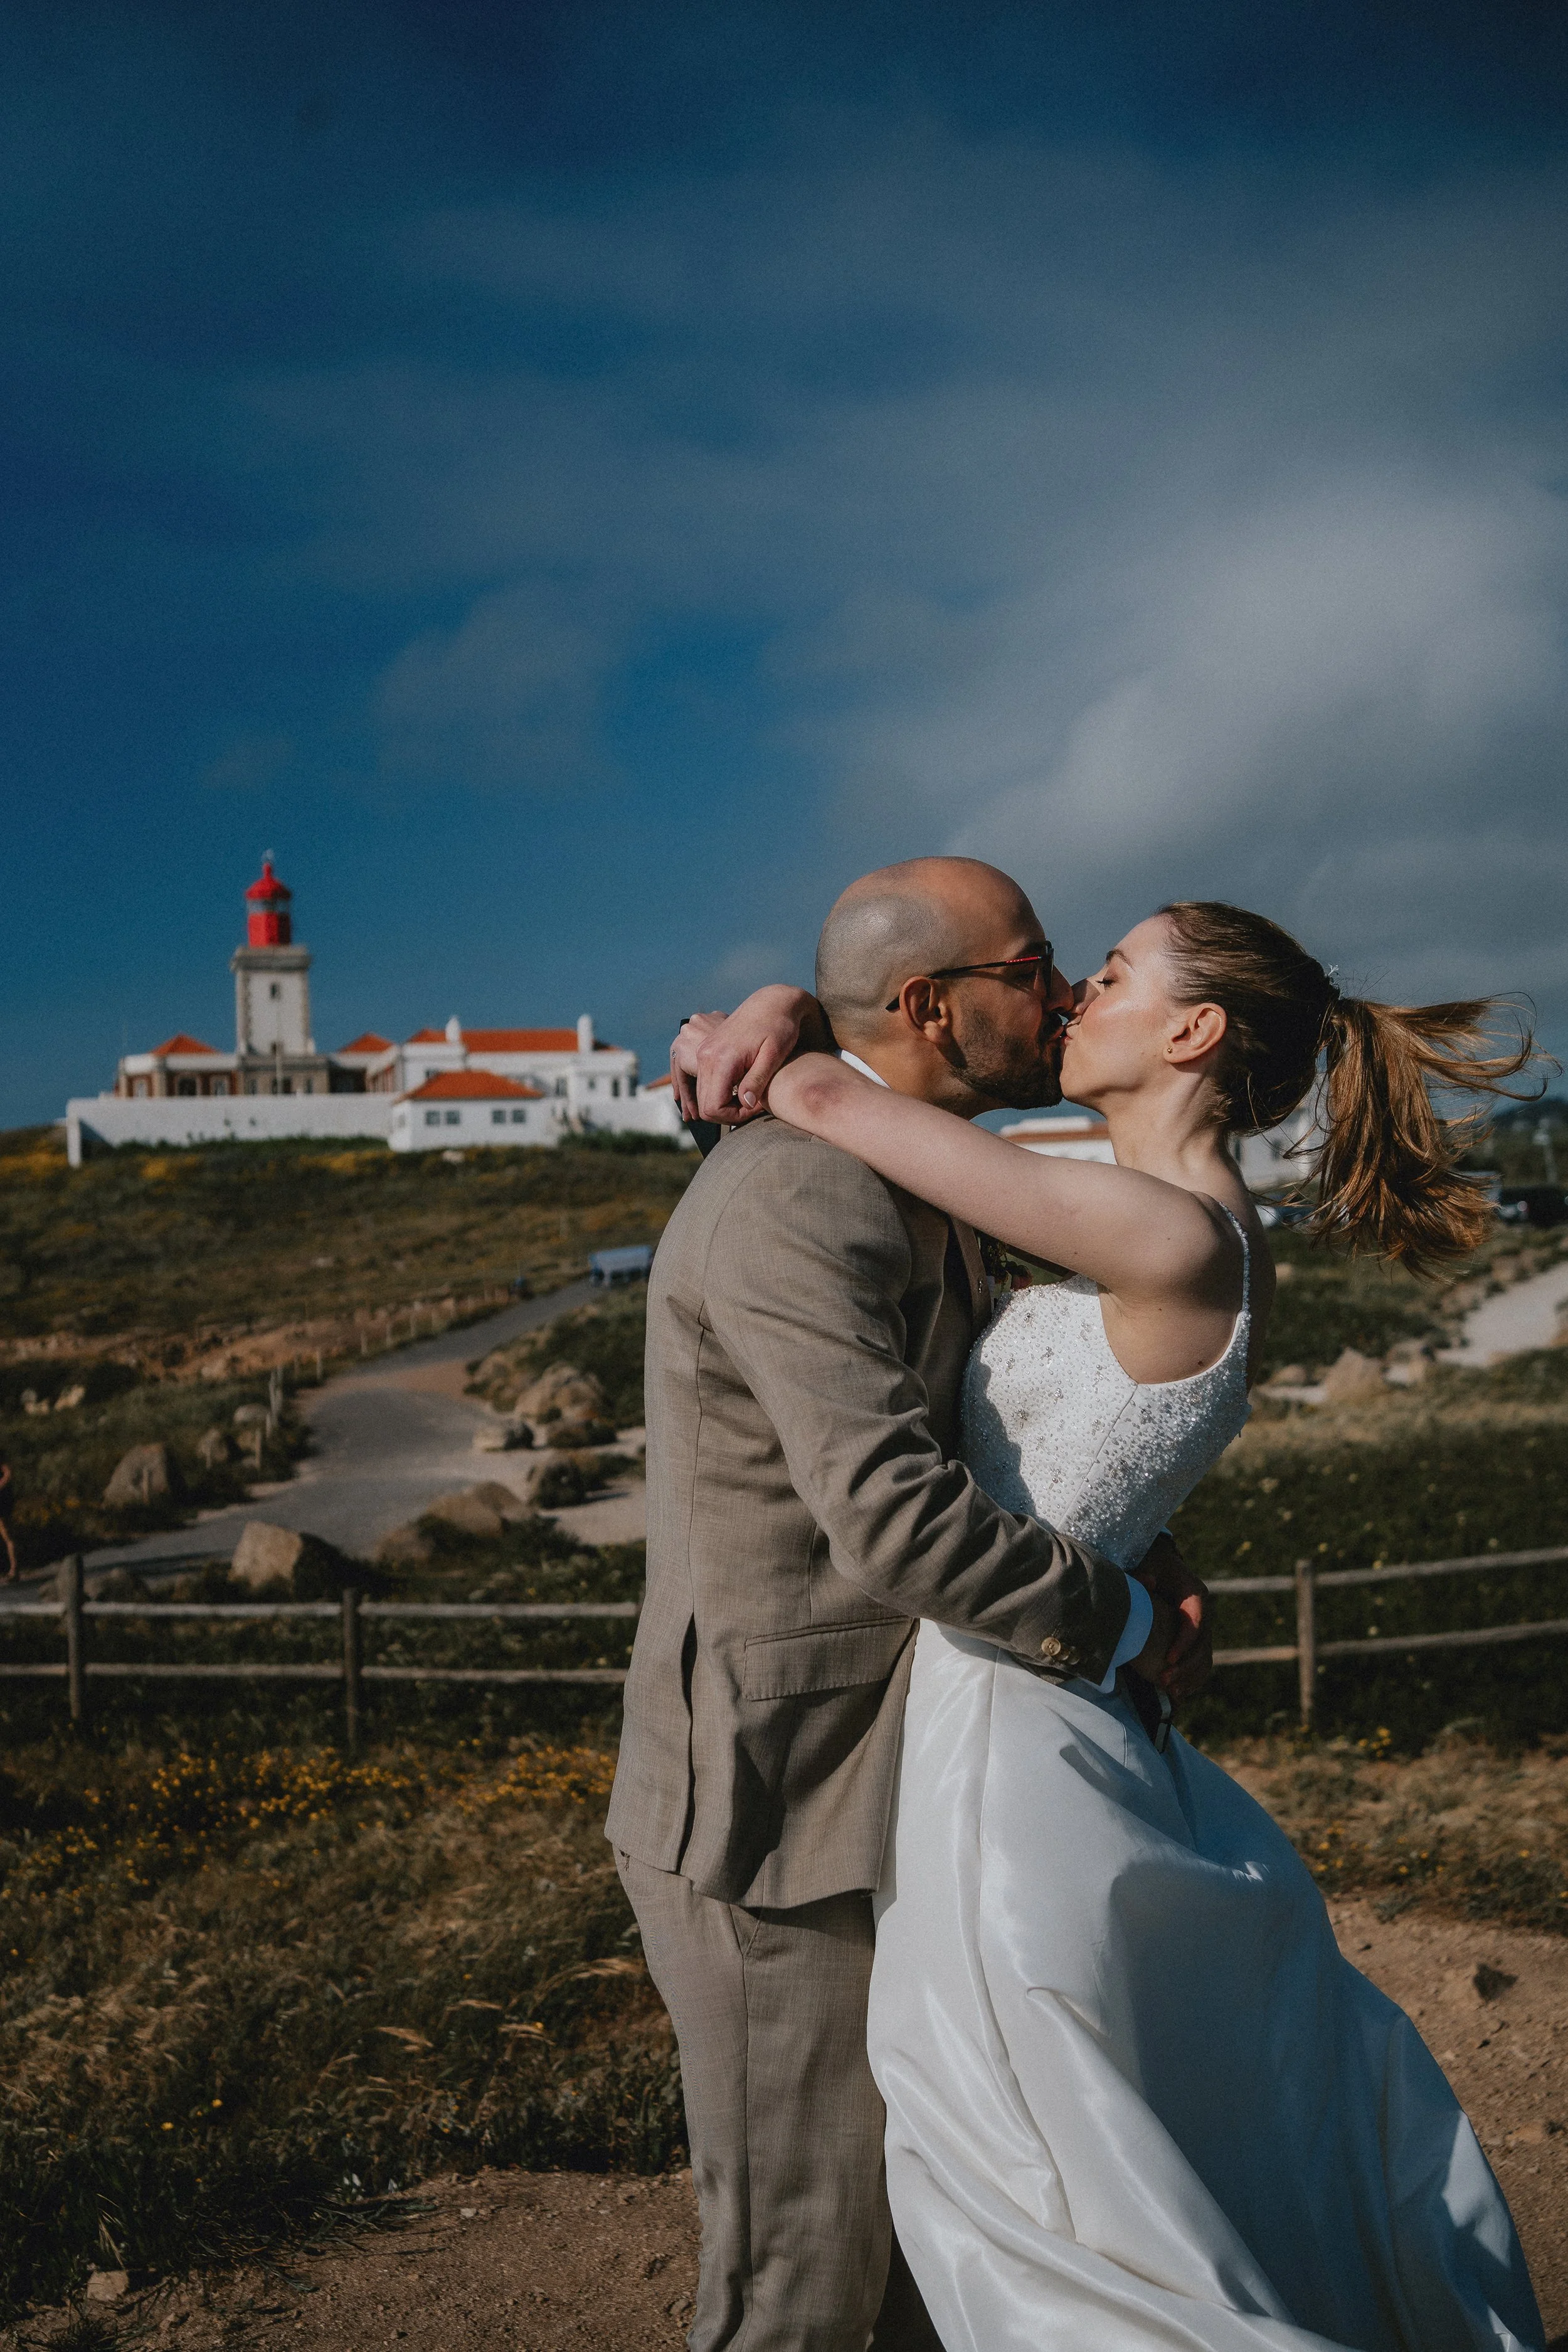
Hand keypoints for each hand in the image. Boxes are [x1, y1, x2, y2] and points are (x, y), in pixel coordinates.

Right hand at [669, 986, 820, 1124]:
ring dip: (723, 1104)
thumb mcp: (773, 1056)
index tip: (755, 1108)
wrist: (771, 1003)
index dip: (734, 1117)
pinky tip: (740, 1089)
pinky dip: (718, 1092)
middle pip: (705, 1104)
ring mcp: (704, 1052)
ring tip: (748, 1098)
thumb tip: (746, 1104)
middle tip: (753, 1106)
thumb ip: (758, 1080)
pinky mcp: (707, 1050)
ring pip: (702, 1095)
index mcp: (721, 1059)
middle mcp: (706, 1056)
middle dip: (728, 1114)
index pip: (714, 1106)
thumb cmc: (779, 1028)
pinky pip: (704, 1082)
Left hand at [1131, 1531, 1211, 1702]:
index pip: (1196, 1623)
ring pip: (1205, 1657)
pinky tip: (1178, 1694)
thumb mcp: (1146, 1565)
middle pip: (1203, 1645)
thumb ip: (1143, 1574)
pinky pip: (1201, 1663)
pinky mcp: (1195, 1640)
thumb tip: (1149, 1581)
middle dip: (1186, 1666)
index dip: (1184, 1643)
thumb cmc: (1149, 1566)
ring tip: (1172, 1693)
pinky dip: (1192, 1679)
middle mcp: (1203, 1613)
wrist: (1157, 1565)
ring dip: (1190, 1677)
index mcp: (1196, 1594)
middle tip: (1164, 1681)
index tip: (1169, 1659)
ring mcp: (1202, 1628)